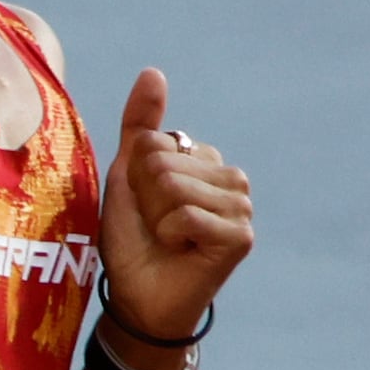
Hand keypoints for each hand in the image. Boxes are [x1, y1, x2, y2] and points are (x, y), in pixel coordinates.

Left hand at [94, 68, 251, 348]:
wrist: (138, 297)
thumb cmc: (134, 239)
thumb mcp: (127, 177)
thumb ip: (140, 125)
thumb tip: (153, 72)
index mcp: (207, 159)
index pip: (155, 142)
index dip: (135, 178)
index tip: (144, 205)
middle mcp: (232, 177)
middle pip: (163, 163)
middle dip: (145, 199)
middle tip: (155, 226)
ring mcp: (242, 206)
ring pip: (175, 188)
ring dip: (156, 219)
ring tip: (168, 238)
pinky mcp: (241, 236)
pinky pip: (186, 216)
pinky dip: (170, 237)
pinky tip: (182, 251)